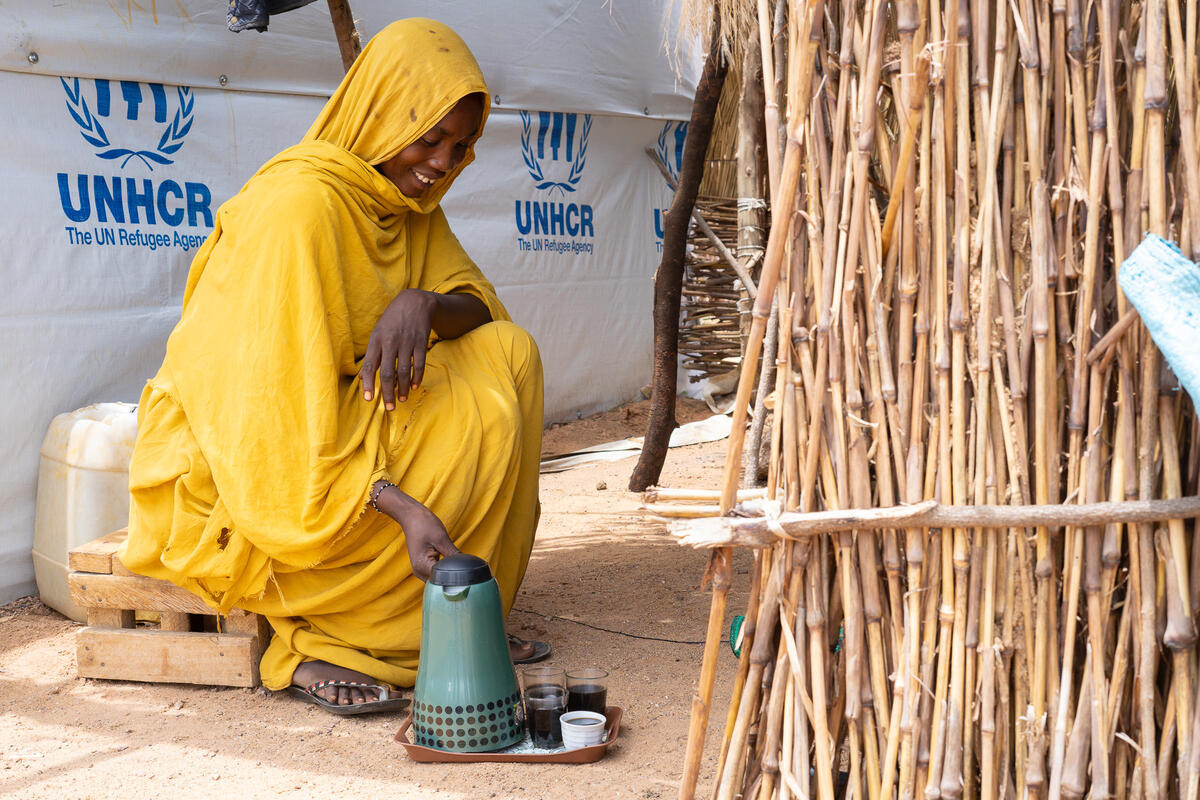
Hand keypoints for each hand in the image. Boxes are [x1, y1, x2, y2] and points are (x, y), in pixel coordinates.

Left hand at [361, 289, 436, 409]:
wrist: (414, 302)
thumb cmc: (392, 320)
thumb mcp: (378, 333)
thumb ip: (372, 355)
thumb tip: (361, 377)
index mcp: (376, 340)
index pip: (369, 365)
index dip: (368, 383)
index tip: (368, 399)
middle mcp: (390, 342)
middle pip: (387, 373)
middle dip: (388, 392)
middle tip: (389, 408)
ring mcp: (407, 342)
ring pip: (404, 371)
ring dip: (403, 388)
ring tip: (402, 399)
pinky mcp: (421, 342)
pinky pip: (419, 363)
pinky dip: (417, 377)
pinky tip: (415, 386)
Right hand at [373, 482, 459, 580]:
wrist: (411, 516)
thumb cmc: (423, 524)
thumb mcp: (441, 538)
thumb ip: (453, 554)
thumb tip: (466, 566)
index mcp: (422, 566)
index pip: (442, 580)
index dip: (455, 578)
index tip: (466, 574)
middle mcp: (419, 571)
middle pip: (439, 582)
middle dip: (452, 578)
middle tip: (465, 571)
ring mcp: (420, 569)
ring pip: (438, 578)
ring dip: (448, 574)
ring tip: (458, 565)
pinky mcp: (423, 565)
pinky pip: (436, 572)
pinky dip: (444, 569)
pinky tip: (451, 562)